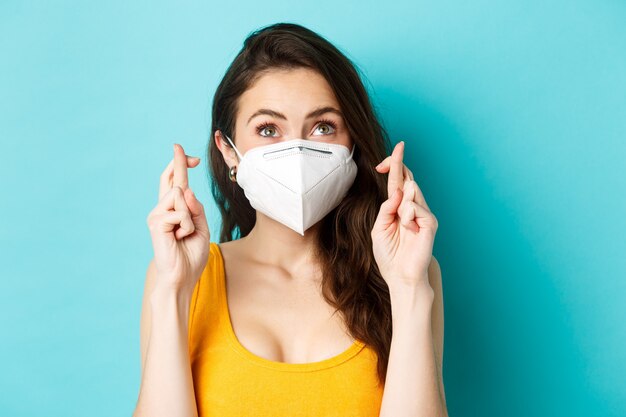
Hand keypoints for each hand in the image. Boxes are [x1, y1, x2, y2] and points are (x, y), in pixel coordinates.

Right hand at [146, 143, 210, 293]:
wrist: (182, 276)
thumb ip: (196, 208)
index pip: (174, 183)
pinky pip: (180, 213)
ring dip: (191, 216)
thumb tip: (186, 190)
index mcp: (173, 210)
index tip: (184, 151)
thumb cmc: (191, 255)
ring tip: (185, 233)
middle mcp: (162, 209)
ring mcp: (157, 214)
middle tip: (178, 146)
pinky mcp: (155, 222)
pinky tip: (180, 238)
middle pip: (171, 180)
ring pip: (180, 196)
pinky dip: (187, 226)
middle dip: (178, 162)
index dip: (179, 166)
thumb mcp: (201, 227)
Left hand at [371, 141, 437, 290]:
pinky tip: (409, 230)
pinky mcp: (430, 222)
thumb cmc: (389, 255)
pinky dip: (407, 216)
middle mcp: (412, 207)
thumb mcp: (379, 228)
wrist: (400, 276)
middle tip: (399, 147)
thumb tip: (399, 190)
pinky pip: (414, 207)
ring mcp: (423, 214)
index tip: (395, 150)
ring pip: (411, 191)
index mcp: (398, 208)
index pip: (399, 182)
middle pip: (407, 178)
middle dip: (398, 163)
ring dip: (400, 203)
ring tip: (402, 223)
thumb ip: (386, 208)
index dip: (396, 164)